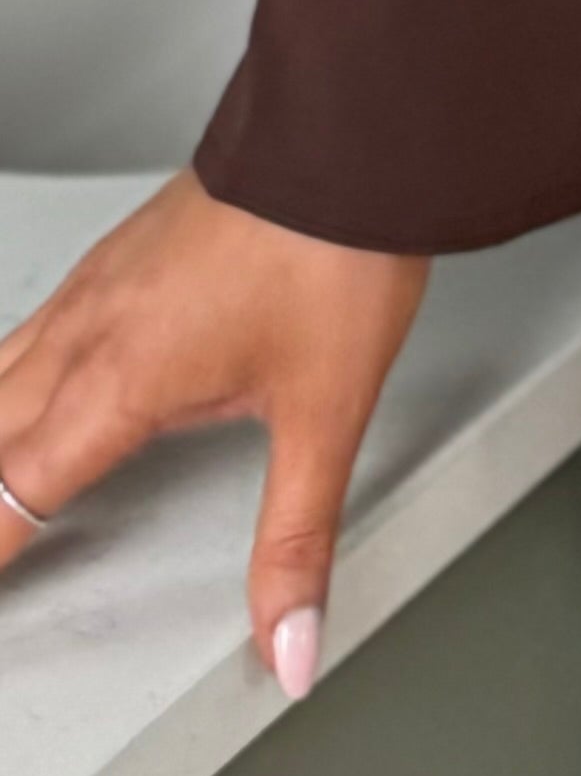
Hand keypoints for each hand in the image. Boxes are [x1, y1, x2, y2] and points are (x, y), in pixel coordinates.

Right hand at [0, 165, 430, 695]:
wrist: (350, 132)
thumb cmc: (336, 251)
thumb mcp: (325, 415)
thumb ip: (296, 541)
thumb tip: (290, 643)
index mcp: (120, 384)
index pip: (12, 496)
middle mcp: (89, 332)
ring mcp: (96, 285)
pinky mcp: (117, 254)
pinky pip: (28, 330)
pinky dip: (3, 380)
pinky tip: (20, 386)